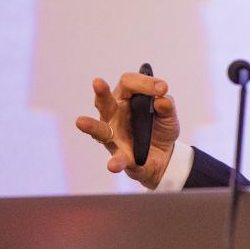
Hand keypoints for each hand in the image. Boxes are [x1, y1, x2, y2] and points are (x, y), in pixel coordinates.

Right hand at [75, 72, 180, 189]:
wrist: (165, 156)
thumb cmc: (160, 128)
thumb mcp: (168, 115)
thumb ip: (167, 106)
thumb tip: (161, 99)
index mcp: (126, 100)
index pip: (128, 84)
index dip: (143, 82)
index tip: (162, 89)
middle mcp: (114, 116)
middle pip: (105, 102)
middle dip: (101, 93)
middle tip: (97, 82)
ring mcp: (114, 137)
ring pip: (100, 131)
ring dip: (91, 126)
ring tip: (81, 122)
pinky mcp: (120, 157)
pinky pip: (117, 159)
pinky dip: (115, 162)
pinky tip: (113, 165)